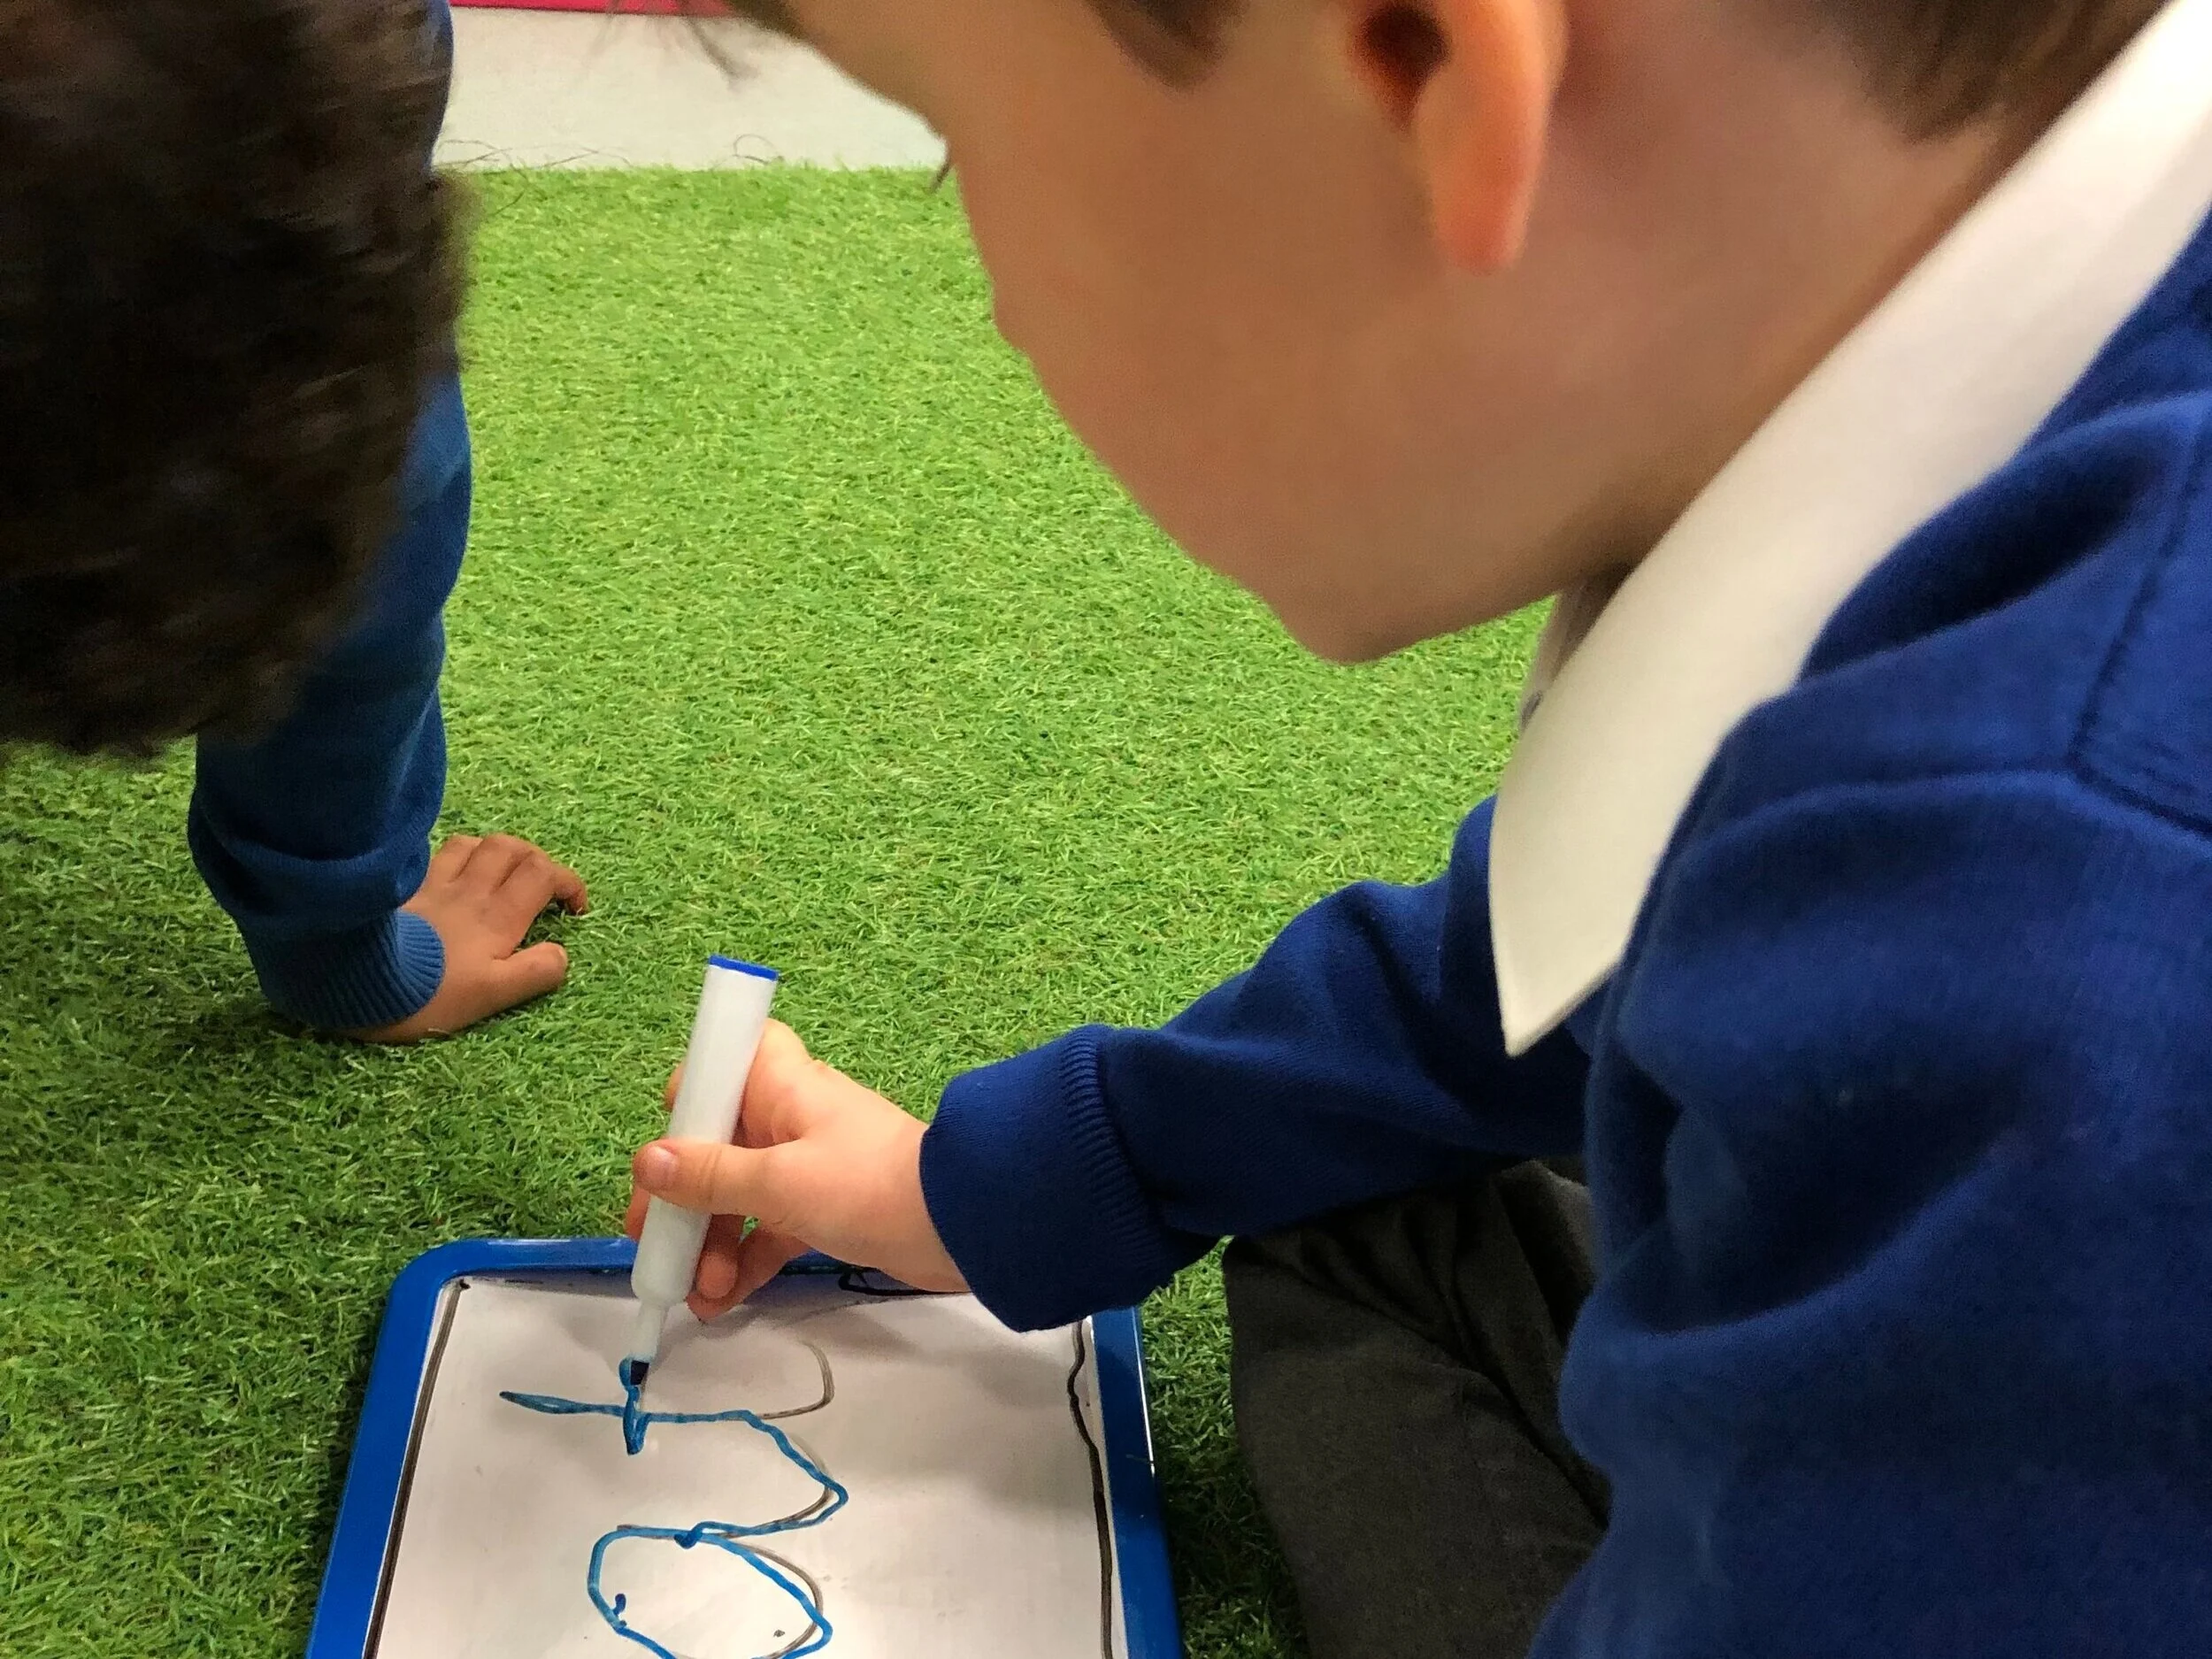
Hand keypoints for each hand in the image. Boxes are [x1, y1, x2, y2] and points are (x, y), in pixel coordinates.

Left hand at [355, 833, 587, 1041]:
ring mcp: (432, 883)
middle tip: (540, 885)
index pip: (544, 874)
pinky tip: (449, 874)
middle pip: (512, 848)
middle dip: (535, 859)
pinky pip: (433, 856)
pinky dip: (453, 857)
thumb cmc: (429, 994)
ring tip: (496, 874)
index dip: (568, 882)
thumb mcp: (491, 996)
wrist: (355, 979)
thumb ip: (535, 973)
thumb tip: (561, 954)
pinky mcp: (402, 888)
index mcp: (498, 915)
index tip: (573, 908)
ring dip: (493, 852)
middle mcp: (469, 889)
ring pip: (472, 844)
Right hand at [624, 1020, 965, 1319]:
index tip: (666, 1149)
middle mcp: (787, 1118)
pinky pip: (765, 1231)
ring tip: (697, 1293)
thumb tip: (648, 1160)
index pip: (723, 1060)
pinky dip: (742, 1262)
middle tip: (654, 1249)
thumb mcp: (778, 1182)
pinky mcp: (822, 1210)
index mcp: (778, 1086)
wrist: (959, 1227)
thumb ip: (710, 1176)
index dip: (690, 1097)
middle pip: (715, 1144)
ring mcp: (806, 1166)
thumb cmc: (865, 1185)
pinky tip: (720, 1304)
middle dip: (681, 1198)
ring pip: (736, 1196)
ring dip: (708, 1242)